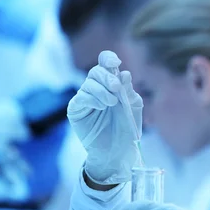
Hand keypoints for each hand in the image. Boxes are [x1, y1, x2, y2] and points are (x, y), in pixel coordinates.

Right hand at [67, 51, 142, 183]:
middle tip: (116, 88)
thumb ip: (128, 90)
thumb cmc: (127, 129)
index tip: (115, 62)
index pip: (105, 63)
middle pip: (96, 71)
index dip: (108, 58)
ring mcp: (85, 99)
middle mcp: (96, 89)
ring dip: (102, 90)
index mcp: (111, 84)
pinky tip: (101, 106)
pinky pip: (80, 98)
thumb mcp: (133, 107)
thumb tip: (124, 73)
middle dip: (107, 77)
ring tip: (112, 103)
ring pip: (88, 83)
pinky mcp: (76, 110)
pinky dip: (92, 99)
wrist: (118, 151)